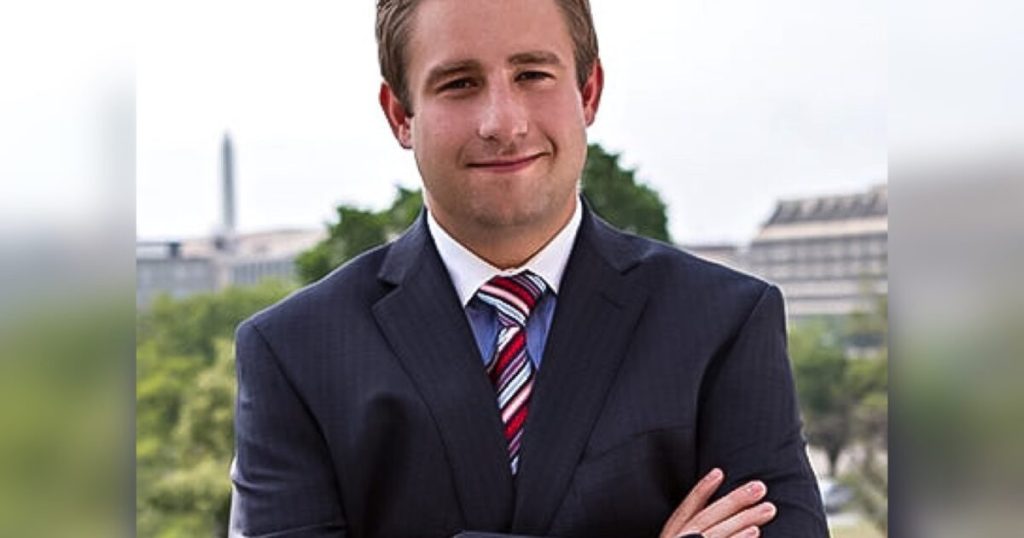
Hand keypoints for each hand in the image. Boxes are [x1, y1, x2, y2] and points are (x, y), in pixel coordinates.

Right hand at [658, 468, 776, 537]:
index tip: (718, 472)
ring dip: (744, 518)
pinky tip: (755, 532)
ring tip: (768, 508)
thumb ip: (690, 534)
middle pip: (706, 518)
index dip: (702, 490)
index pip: (686, 509)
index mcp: (670, 537)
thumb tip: (722, 522)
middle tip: (760, 487)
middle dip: (734, 501)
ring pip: (717, 532)